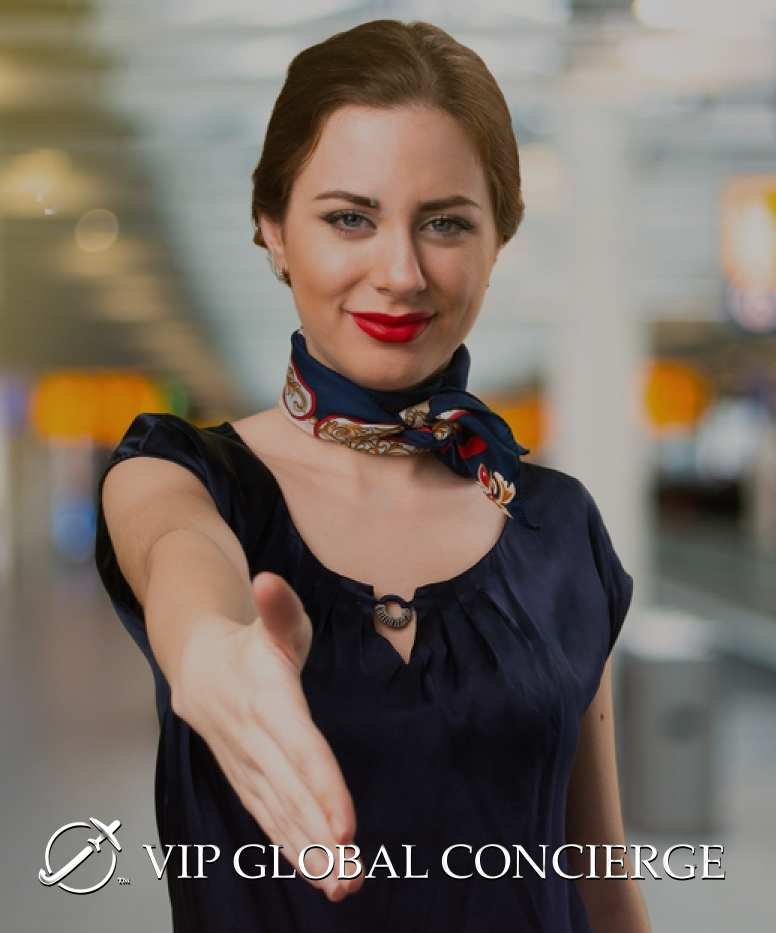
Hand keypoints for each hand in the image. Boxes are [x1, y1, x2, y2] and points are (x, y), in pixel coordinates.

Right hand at [174, 572, 360, 900]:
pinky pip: (270, 819)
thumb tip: (268, 580)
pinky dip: (293, 848)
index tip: (346, 823)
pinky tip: (320, 874)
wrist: (198, 666)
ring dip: (310, 853)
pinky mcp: (249, 781)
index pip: (300, 748)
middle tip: (352, 873)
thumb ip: (277, 605)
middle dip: (320, 835)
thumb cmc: (249, 642)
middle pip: (291, 793)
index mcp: (268, 700)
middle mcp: (257, 740)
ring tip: (344, 884)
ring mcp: (250, 766)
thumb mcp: (272, 618)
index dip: (322, 785)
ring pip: (280, 815)